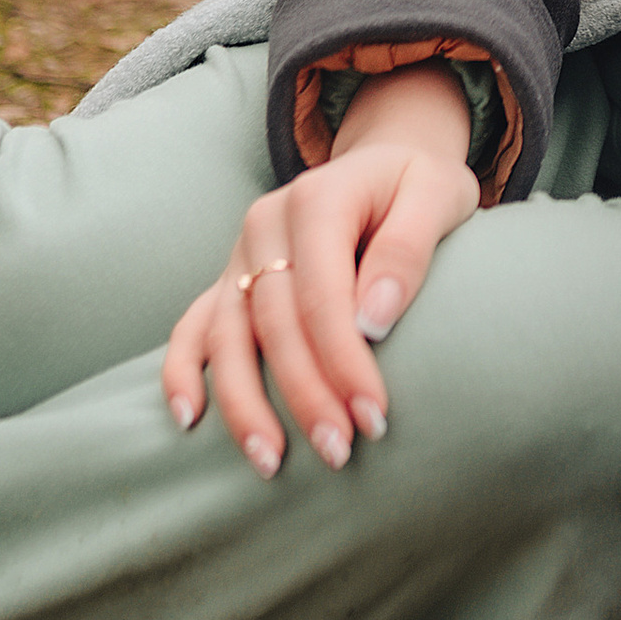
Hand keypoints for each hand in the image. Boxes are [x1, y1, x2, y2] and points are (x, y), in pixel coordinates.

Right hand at [161, 65, 479, 476]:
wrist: (386, 157)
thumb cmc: (418, 185)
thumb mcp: (438, 195)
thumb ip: (407, 248)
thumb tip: (373, 321)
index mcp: (317, 198)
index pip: (321, 294)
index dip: (343, 361)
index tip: (374, 417)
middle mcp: (265, 224)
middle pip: (274, 323)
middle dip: (305, 394)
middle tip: (340, 452)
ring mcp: (240, 253)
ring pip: (226, 335)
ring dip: (244, 404)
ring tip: (271, 462)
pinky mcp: (229, 279)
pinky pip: (192, 326)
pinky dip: (182, 371)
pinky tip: (189, 420)